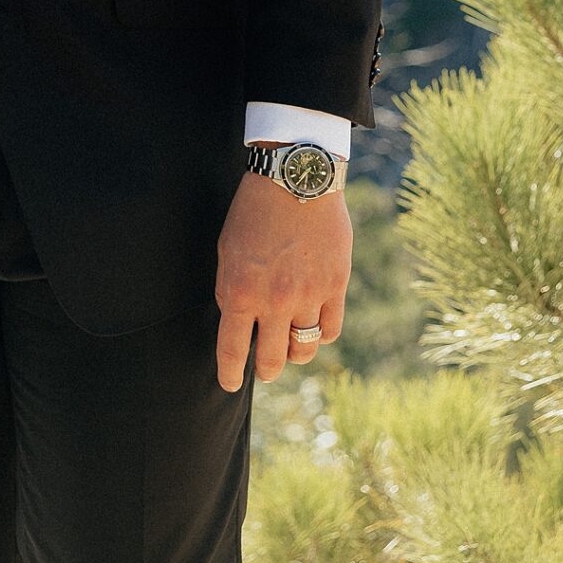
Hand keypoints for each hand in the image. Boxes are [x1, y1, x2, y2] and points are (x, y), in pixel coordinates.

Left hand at [215, 167, 351, 390]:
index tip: (230, 384)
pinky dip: (321, 333)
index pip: (232, 349)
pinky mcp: (336, 286)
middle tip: (264, 368)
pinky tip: (314, 325)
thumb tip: (236, 322)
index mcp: (239, 290)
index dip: (229, 373)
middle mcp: (274, 301)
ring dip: (294, 353)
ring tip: (290, 347)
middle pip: (271, 360)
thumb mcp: (227, 249)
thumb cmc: (253, 211)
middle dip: (265, 370)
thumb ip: (230, 289)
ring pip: (304, 349)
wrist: (295, 179)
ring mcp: (308, 296)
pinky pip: (331, 330)